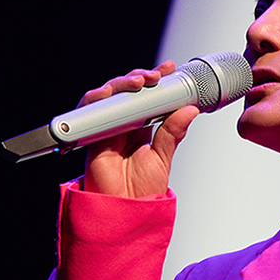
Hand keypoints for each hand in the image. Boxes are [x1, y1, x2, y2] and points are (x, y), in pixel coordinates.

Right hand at [79, 62, 198, 197]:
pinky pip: (89, 111)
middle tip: (156, 76)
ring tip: (139, 82)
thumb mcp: (162, 157)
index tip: (169, 69)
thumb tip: (190, 109)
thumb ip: (173, 132)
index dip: (156, 81)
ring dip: (122, 83)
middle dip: (140, 77)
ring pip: (109, 95)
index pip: (147, 97)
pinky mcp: (91, 135)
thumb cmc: (141, 190)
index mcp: (142, 128)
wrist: (125, 211)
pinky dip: (96, 98)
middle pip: (127, 91)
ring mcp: (106, 128)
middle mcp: (123, 125)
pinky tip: (109, 93)